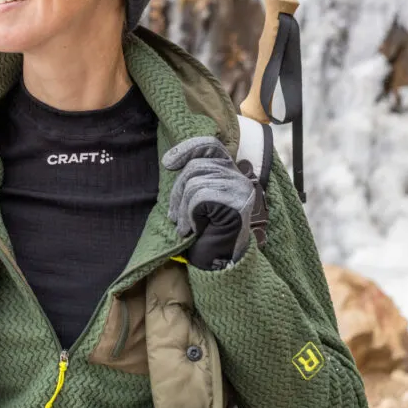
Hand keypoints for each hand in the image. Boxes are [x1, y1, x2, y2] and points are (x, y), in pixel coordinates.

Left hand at [162, 136, 256, 269]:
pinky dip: (190, 215)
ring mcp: (239, 190)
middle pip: (196, 167)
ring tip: (185, 225)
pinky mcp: (234, 203)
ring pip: (195, 183)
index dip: (187, 149)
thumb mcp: (198, 199)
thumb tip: (170, 160)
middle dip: (178, 191)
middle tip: (174, 215)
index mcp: (231, 173)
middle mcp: (239, 178)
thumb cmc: (206, 230)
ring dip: (183, 207)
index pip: (210, 146)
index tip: (168, 163)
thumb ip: (193, 178)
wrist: (219, 261)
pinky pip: (199, 198)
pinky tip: (194, 229)